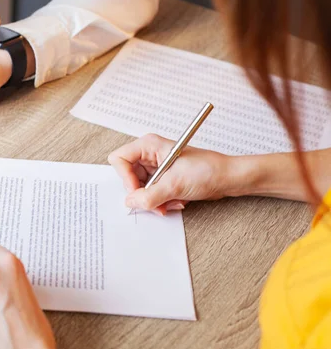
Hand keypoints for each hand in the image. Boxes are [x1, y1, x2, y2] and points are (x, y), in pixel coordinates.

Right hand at [108, 134, 231, 214]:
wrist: (227, 178)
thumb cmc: (207, 170)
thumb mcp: (175, 185)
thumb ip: (149, 196)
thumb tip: (131, 202)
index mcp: (149, 145)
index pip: (119, 159)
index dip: (124, 177)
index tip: (137, 191)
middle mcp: (149, 154)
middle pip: (127, 177)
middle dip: (142, 193)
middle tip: (156, 202)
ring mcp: (155, 167)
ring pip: (139, 189)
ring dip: (154, 200)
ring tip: (171, 201)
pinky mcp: (162, 178)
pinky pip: (151, 194)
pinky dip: (161, 202)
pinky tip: (176, 200)